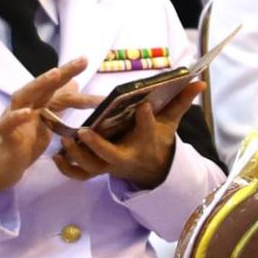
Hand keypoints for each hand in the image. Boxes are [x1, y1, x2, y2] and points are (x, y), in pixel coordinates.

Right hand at [0, 58, 96, 195]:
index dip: (69, 74)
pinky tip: (27, 112)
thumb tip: (73, 85)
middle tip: (82, 61)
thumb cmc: (21, 145)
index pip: (55, 88)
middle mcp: (24, 108)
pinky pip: (7, 124)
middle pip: (42, 87)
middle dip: (62, 72)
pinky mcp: (5, 137)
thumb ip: (57, 106)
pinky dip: (16, 117)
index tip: (86, 60)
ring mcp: (12, 120)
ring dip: (39, 85)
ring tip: (55, 74)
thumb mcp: (45, 125)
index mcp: (36, 106)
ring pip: (23, 97)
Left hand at [51, 83, 204, 190]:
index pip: (147, 132)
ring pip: (90, 167)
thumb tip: (200, 81)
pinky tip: (56, 156)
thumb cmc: (156, 138)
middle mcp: (125, 158)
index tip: (145, 105)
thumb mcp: (169, 121)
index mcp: (144, 144)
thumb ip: (181, 102)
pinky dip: (67, 169)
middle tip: (84, 131)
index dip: (147, 120)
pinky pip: (80, 175)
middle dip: (97, 146)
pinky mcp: (96, 171)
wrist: (148, 165)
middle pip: (110, 156)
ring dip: (77, 155)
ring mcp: (108, 167)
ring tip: (66, 139)